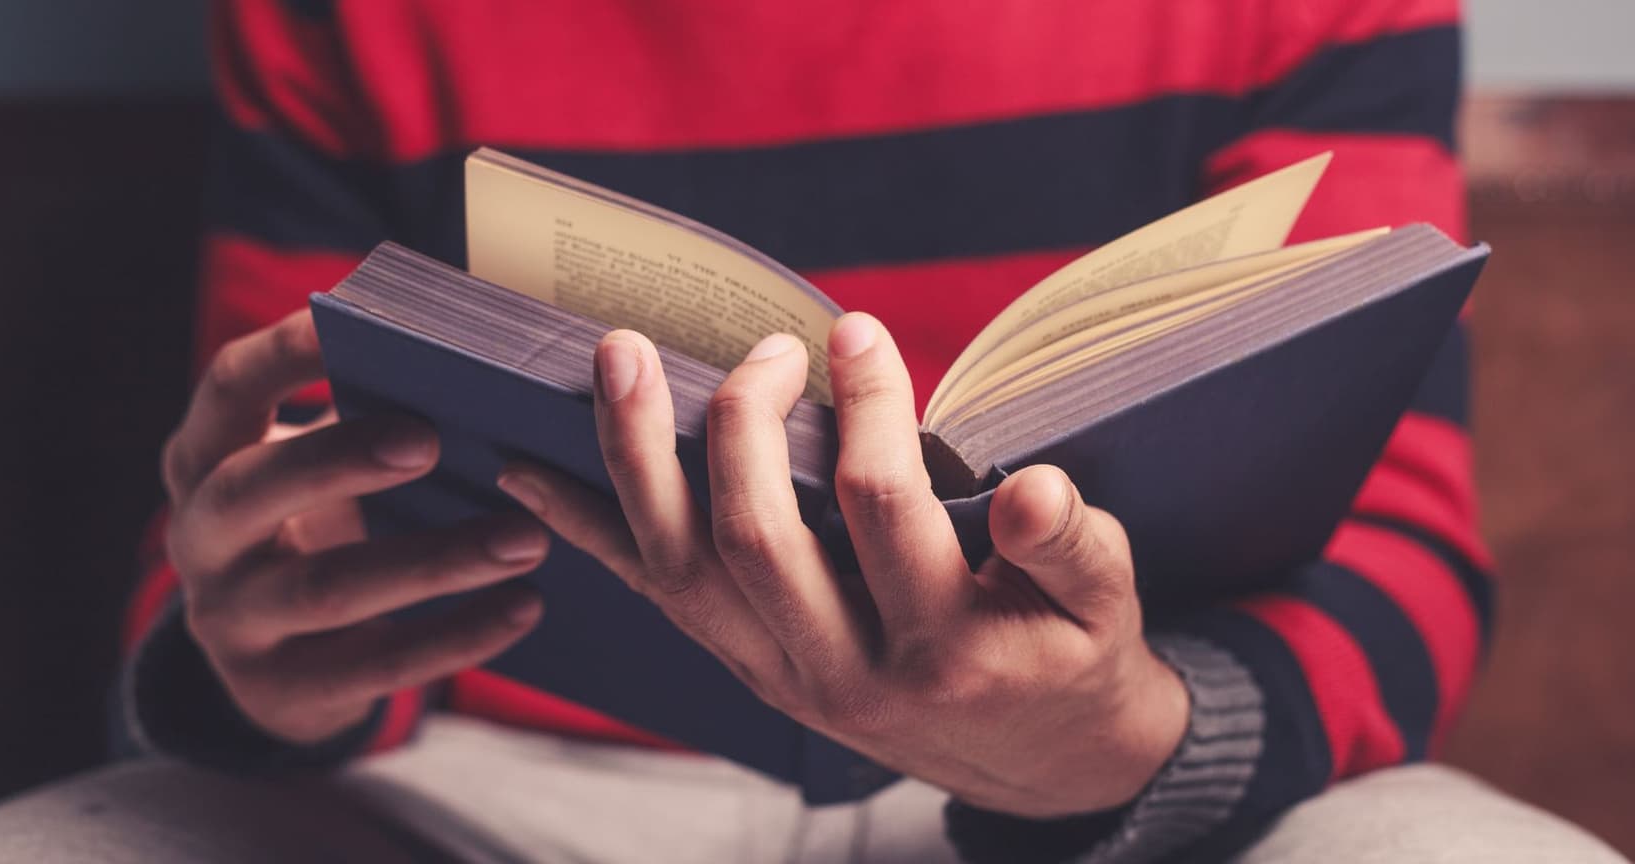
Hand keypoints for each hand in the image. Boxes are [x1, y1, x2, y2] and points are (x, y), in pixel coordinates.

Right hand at [161, 310, 545, 743]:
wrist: (274, 663)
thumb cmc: (316, 524)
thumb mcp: (313, 467)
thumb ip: (364, 416)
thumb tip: (481, 359)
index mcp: (206, 458)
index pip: (227, 389)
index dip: (281, 353)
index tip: (346, 317)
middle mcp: (201, 537)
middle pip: (255, 490)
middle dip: (340, 460)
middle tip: (431, 440)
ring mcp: (233, 620)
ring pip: (329, 589)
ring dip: (434, 562)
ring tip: (528, 538)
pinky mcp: (282, 690)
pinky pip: (376, 665)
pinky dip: (457, 636)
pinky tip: (525, 606)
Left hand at [498, 314, 1186, 815]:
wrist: (1034, 760)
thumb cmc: (1067, 652)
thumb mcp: (1102, 603)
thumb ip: (1069, 544)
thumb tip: (1030, 489)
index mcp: (940, 648)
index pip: (881, 508)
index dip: (866, 408)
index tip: (859, 331)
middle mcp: (840, 673)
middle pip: (753, 538)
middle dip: (742, 423)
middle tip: (768, 345)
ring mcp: (777, 675)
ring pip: (678, 568)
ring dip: (635, 459)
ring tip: (611, 359)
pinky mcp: (744, 664)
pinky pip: (653, 594)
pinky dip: (591, 530)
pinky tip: (531, 473)